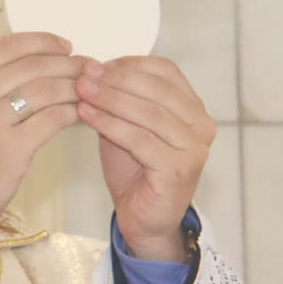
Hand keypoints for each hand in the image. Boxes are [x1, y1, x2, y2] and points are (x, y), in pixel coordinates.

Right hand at [0, 33, 83, 255]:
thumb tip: (42, 57)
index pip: (9, 45)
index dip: (43, 41)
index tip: (67, 46)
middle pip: (32, 65)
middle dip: (68, 63)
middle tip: (91, 68)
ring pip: (45, 90)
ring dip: (75, 87)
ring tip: (90, 90)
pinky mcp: (10, 148)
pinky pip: (52, 119)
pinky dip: (72, 113)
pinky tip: (82, 114)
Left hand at [75, 56, 215, 260]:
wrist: (144, 220)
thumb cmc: (136, 171)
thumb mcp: (127, 126)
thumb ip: (120, 100)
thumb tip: (94, 69)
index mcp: (194, 109)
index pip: (165, 72)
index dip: (130, 64)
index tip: (97, 64)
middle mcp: (201, 125)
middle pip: (156, 90)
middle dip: (116, 79)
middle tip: (84, 75)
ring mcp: (194, 148)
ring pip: (148, 113)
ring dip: (109, 99)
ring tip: (81, 91)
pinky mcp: (178, 169)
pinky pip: (139, 139)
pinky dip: (109, 124)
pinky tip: (86, 116)